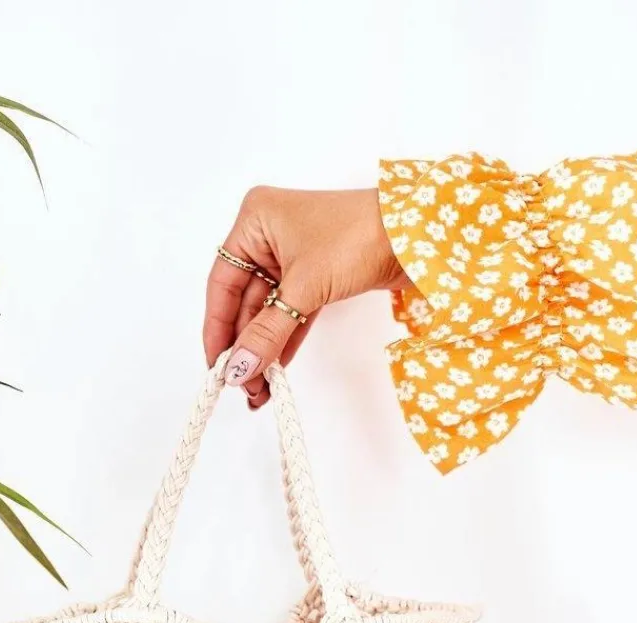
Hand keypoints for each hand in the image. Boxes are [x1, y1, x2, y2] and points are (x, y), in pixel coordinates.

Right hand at [204, 186, 407, 407]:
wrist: (419, 236)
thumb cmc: (360, 237)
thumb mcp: (305, 288)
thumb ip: (268, 332)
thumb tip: (238, 368)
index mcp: (256, 221)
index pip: (223, 283)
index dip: (217, 328)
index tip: (217, 365)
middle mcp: (270, 236)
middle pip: (245, 301)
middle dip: (244, 345)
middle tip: (242, 384)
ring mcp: (294, 256)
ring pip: (268, 310)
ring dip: (264, 348)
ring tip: (258, 387)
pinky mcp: (318, 275)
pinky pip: (291, 313)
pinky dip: (285, 340)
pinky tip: (275, 370)